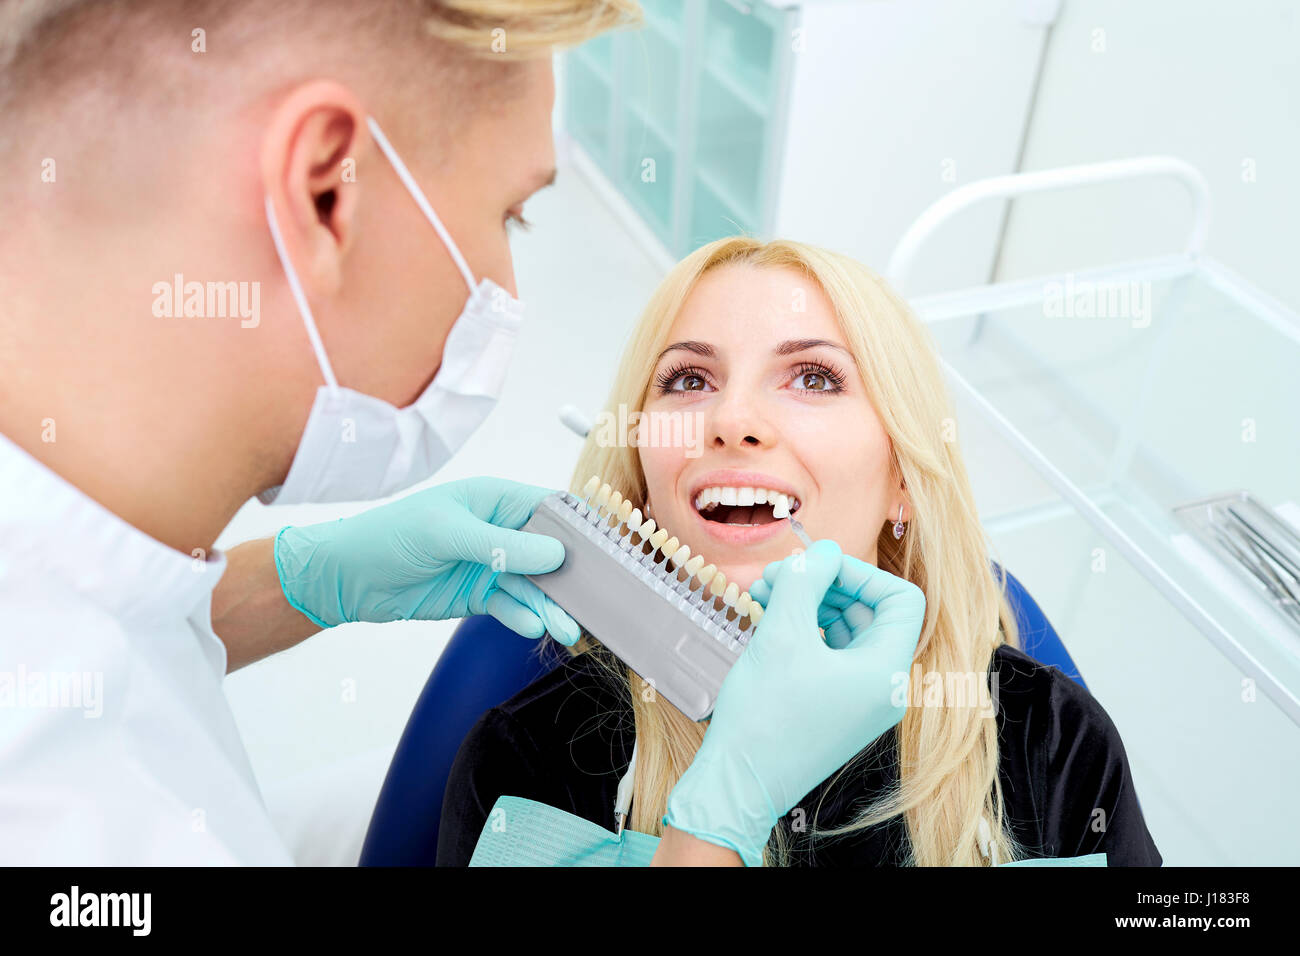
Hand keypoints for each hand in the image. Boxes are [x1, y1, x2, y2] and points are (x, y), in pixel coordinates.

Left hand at [272, 476, 581, 644]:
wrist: (345, 577)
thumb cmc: (389, 536)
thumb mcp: (445, 533)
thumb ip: (501, 545)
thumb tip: (555, 552)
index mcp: (496, 499)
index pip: (551, 509)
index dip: (580, 529)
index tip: (607, 553)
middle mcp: (501, 531)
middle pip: (552, 552)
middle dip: (573, 576)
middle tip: (593, 601)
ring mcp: (492, 565)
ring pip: (535, 586)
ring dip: (552, 606)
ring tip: (565, 628)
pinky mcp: (480, 596)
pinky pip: (513, 607)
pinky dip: (525, 617)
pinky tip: (534, 626)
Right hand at [663, 540, 924, 865]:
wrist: (735, 784)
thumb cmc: (762, 719)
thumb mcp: (781, 634)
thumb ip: (805, 581)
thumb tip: (823, 551)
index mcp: (887, 673)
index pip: (901, 599)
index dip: (860, 572)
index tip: (816, 566)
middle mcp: (883, 690)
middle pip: (870, 612)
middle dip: (825, 585)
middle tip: (779, 574)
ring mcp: (860, 703)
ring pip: (846, 632)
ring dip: (808, 604)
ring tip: (764, 592)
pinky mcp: (835, 710)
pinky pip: (830, 656)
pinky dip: (803, 631)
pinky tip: (767, 618)